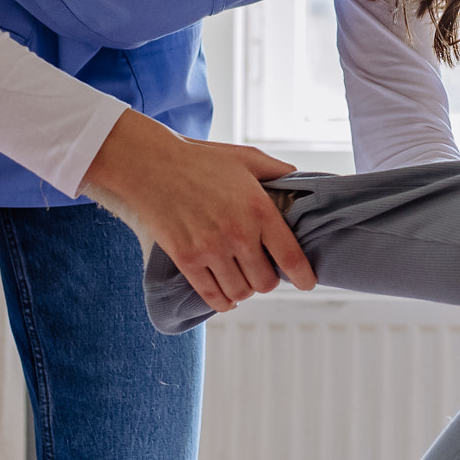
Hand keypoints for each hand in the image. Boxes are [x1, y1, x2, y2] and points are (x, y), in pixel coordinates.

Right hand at [81, 110, 315, 311]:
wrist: (152, 165)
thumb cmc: (201, 160)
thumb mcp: (246, 158)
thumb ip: (278, 172)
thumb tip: (300, 184)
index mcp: (259, 209)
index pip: (290, 257)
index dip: (303, 277)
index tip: (306, 283)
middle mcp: (238, 233)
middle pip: (266, 282)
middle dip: (267, 280)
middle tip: (261, 270)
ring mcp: (211, 249)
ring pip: (241, 292)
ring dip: (244, 290)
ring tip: (241, 278)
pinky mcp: (187, 260)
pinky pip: (212, 296)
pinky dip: (223, 301)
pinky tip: (226, 296)